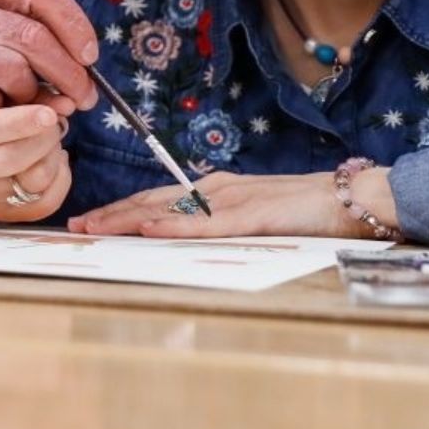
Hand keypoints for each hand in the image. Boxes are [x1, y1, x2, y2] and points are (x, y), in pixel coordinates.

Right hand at [0, 0, 99, 128]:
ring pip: (15, 72)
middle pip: (33, 37)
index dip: (74, 23)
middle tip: (84, 95)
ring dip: (37, 96)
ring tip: (36, 103)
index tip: (90, 54)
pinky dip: (3, 112)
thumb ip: (19, 16)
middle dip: (70, 73)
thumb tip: (82, 54)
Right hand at [0, 104, 71, 221]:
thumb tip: (66, 105)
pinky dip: (60, 179)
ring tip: (50, 141)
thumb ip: (32, 96)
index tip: (48, 115)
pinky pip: (45, 204)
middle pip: (11, 159)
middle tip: (53, 123)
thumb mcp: (0, 97)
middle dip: (44, 139)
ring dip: (53, 156)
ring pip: (33, 181)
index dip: (21, 123)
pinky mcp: (0, 213)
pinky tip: (54, 161)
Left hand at [67, 169, 388, 239]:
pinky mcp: (253, 216)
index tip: (90, 221)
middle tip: (74, 226)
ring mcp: (232, 200)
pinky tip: (149, 229)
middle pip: (151, 203)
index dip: (121, 211)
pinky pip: (205, 223)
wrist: (353, 199)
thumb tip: (190, 238)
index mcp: (216, 192)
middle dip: (110, 215)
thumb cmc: (309, 212)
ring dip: (127, 220)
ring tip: (95, 228)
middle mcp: (216, 190)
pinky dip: (173, 226)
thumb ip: (224, 225)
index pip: (157, 201)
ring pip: (168, 210)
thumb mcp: (256, 220)